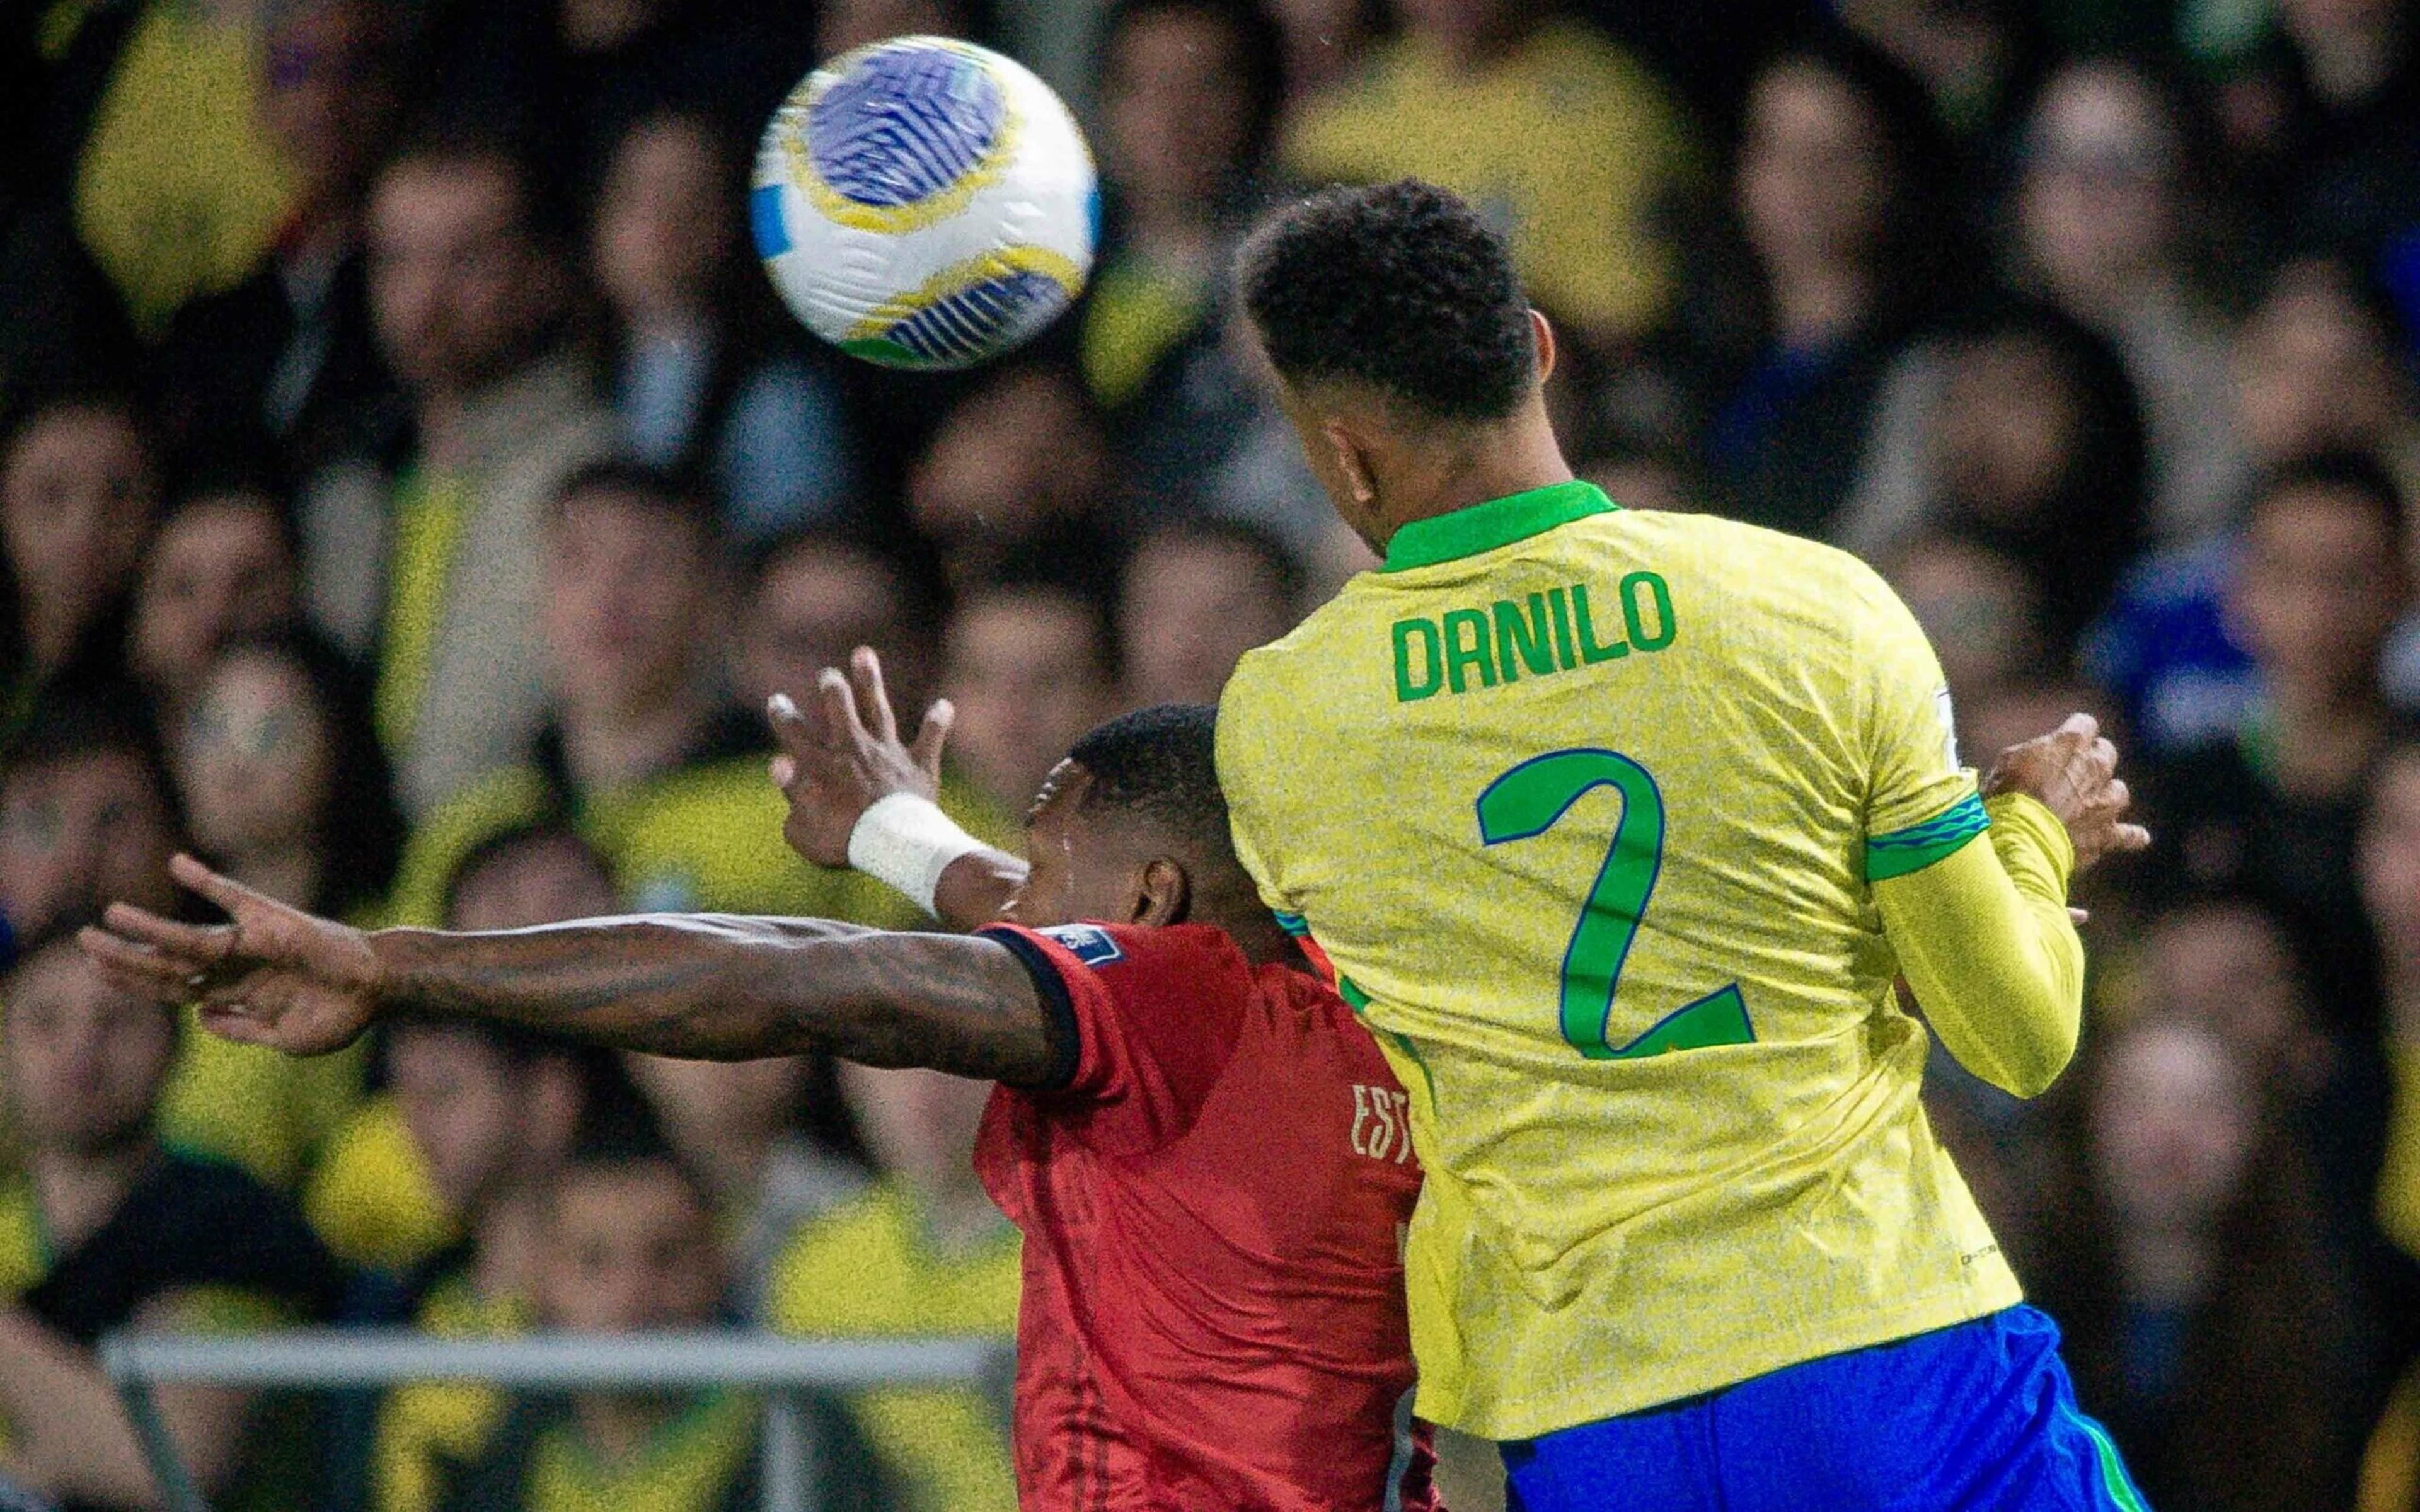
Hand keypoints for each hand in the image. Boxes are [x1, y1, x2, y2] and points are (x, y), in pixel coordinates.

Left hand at [77, 854, 382, 1055]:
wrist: (380, 990)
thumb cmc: (339, 1017)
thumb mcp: (286, 1040)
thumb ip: (243, 1030)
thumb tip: (199, 1015)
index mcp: (235, 995)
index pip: (172, 988)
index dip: (134, 982)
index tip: (96, 970)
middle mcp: (235, 966)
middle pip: (169, 964)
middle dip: (125, 957)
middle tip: (82, 942)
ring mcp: (251, 943)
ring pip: (189, 938)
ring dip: (148, 928)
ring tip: (108, 915)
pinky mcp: (274, 922)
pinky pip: (235, 897)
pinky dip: (206, 881)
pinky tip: (176, 864)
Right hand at [768, 646, 953, 868]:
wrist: (892, 844)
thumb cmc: (842, 842)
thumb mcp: (802, 828)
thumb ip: (791, 794)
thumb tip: (778, 764)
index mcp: (822, 765)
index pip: (796, 734)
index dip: (784, 717)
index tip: (778, 700)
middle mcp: (854, 750)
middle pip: (840, 710)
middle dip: (833, 688)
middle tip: (828, 674)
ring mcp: (888, 754)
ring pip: (878, 710)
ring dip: (871, 682)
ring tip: (864, 654)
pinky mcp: (919, 766)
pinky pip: (930, 740)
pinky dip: (937, 722)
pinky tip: (943, 704)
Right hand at [1982, 713, 2151, 873]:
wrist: (2019, 838)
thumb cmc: (2006, 796)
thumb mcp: (2008, 761)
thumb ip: (2035, 754)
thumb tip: (2040, 756)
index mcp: (2071, 742)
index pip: (2085, 723)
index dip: (2074, 732)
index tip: (2063, 741)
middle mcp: (2096, 767)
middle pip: (2106, 752)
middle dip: (2093, 759)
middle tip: (2074, 772)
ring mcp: (2105, 802)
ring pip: (2118, 791)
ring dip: (2106, 794)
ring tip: (2091, 803)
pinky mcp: (2107, 834)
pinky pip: (2129, 835)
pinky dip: (2131, 836)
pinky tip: (2137, 837)